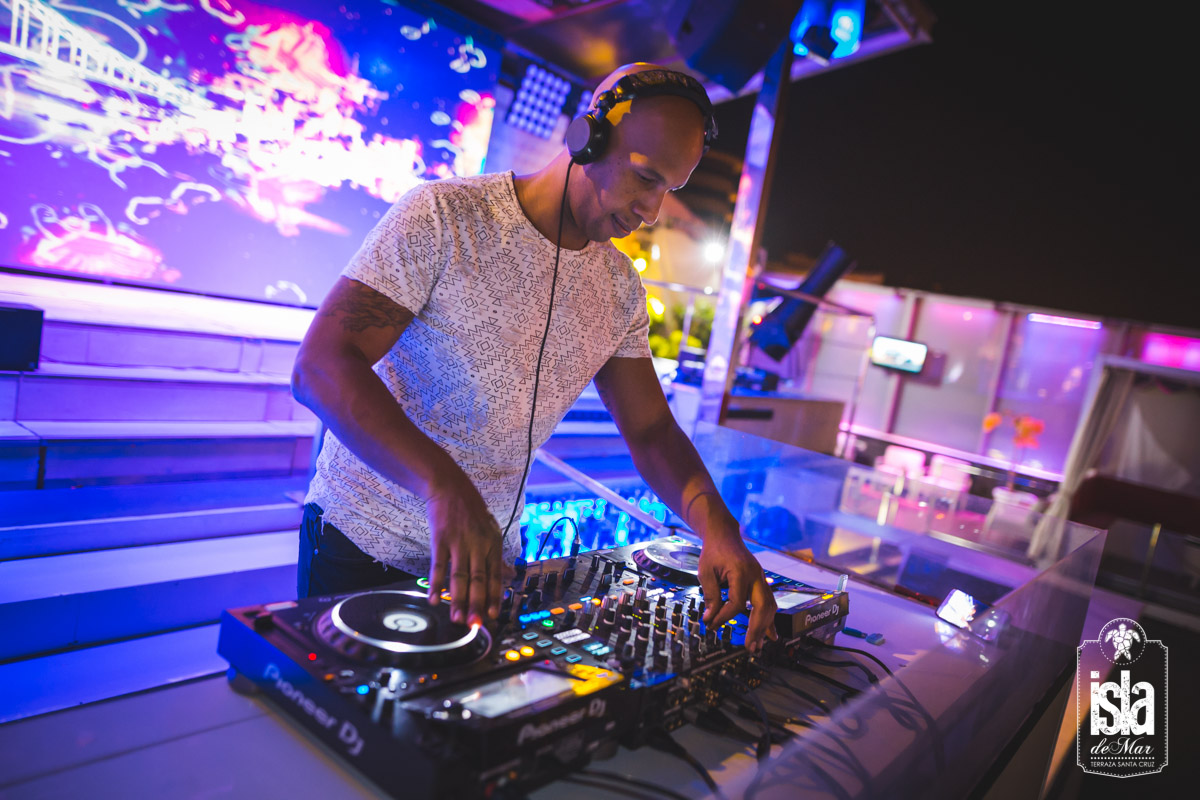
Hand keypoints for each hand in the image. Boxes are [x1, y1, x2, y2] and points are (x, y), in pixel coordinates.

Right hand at [423, 476, 504, 627]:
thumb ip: (496, 556)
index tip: (493, 615)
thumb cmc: (472, 511)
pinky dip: (436, 583)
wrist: (450, 487)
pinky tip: (434, 599)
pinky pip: (439, 565)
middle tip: (475, 624)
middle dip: (477, 604)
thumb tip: (508, 577)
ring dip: (458, 599)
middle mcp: (478, 545)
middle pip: (479, 579)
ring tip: (457, 619)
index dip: (494, 596)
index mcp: (492, 544)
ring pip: (460, 576)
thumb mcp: (490, 531)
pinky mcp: (441, 539)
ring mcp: (459, 542)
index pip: (495, 575)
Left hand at [698, 526, 778, 654]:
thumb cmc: (713, 552)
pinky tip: (770, 634)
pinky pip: (769, 602)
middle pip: (762, 607)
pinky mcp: (761, 581)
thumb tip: (710, 618)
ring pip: (770, 606)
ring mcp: (761, 578)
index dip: (725, 617)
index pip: (737, 602)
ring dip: (765, 627)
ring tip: (758, 645)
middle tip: (749, 647)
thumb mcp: (706, 572)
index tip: (711, 625)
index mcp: (741, 571)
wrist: (724, 535)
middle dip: (757, 629)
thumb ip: (710, 595)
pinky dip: (769, 619)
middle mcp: (756, 575)